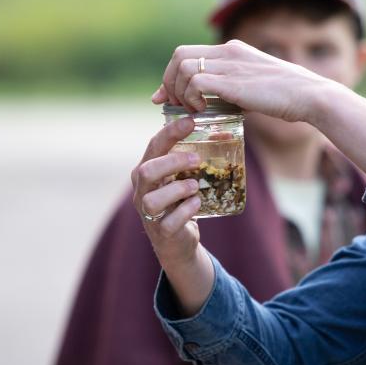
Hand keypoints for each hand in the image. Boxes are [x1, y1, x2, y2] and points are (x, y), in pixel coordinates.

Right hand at [131, 116, 205, 266]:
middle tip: (196, 160)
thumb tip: (223, 134)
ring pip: (153, 199)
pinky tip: (197, 204)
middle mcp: (142, 191)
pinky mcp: (161, 232)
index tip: (190, 122)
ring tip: (195, 186)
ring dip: (178, 189)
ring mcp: (148, 213)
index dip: (170, 132)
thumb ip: (194, 158)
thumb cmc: (179, 202)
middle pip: (146, 171)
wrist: (177, 242)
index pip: (153, 146)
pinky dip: (186, 210)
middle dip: (172, 162)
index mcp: (145, 172)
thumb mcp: (182, 178)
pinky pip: (170, 222)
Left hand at [152, 39, 333, 122]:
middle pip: (179, 55)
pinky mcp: (233, 80)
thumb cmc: (286, 98)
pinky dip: (192, 97)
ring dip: (179, 91)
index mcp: (232, 50)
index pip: (187, 52)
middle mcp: (228, 51)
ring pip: (183, 66)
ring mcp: (230, 64)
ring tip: (191, 110)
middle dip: (169, 82)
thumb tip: (210, 106)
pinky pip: (196, 81)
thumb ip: (231, 90)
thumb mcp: (254, 88)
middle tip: (175, 106)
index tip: (166, 98)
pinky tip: (203, 111)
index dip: (170, 75)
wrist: (310, 96)